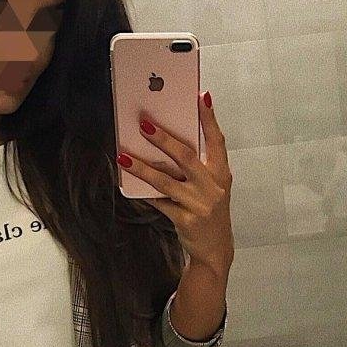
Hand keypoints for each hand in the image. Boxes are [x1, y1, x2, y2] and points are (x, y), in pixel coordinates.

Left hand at [117, 90, 233, 271]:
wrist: (216, 248)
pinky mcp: (186, 220)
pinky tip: (130, 184)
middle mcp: (213, 187)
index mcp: (221, 174)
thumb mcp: (211, 186)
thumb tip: (166, 142)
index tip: (200, 97)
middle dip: (164, 139)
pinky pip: (159, 202)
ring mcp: (200, 205)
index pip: (217, 141)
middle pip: (187, 158)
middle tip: (145, 124)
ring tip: (124, 157)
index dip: (209, 118)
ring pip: (166, 181)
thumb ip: (197, 167)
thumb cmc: (209, 210)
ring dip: (143, 168)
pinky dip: (144, 193)